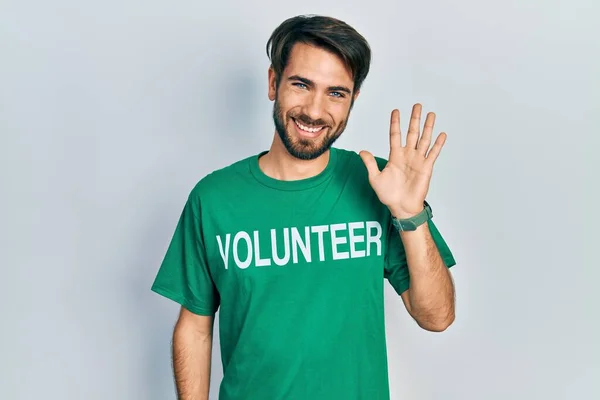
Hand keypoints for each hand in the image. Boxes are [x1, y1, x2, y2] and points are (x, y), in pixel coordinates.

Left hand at [359, 103, 446, 217]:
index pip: (395, 135)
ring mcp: (418, 160)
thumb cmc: (389, 195)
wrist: (401, 207)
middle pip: (412, 133)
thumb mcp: (375, 178)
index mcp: (395, 156)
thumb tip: (362, 151)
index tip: (396, 111)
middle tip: (417, 105)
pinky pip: (433, 153)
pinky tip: (442, 134)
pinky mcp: (426, 168)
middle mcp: (407, 155)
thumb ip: (370, 163)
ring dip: (428, 127)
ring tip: (431, 114)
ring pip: (424, 139)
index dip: (395, 123)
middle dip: (414, 119)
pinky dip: (438, 144)